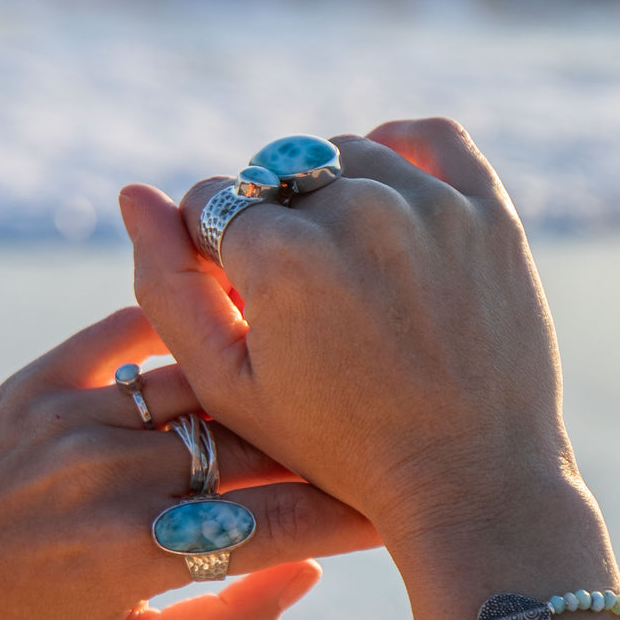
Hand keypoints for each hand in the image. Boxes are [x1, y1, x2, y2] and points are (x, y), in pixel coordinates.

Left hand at [0, 306, 377, 619]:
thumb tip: (309, 568)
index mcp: (138, 553)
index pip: (282, 520)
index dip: (356, 510)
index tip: (407, 502)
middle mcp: (112, 474)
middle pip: (255, 441)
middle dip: (327, 441)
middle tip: (383, 433)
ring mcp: (74, 416)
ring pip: (206, 381)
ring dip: (268, 380)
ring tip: (323, 372)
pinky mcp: (41, 377)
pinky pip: (131, 329)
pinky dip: (188, 319)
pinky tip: (239, 308)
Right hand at [120, 120, 603, 607]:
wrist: (470, 481)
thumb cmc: (336, 445)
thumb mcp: (228, 384)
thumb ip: (167, 286)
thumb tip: (132, 193)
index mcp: (280, 256)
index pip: (210, 202)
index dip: (212, 252)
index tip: (242, 300)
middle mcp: (355, 211)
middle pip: (274, 179)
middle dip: (272, 227)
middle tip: (300, 298)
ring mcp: (429, 205)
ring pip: (344, 156)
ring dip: (330, 195)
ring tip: (343, 266)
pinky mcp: (487, 210)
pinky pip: (432, 138)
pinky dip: (399, 148)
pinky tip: (383, 189)